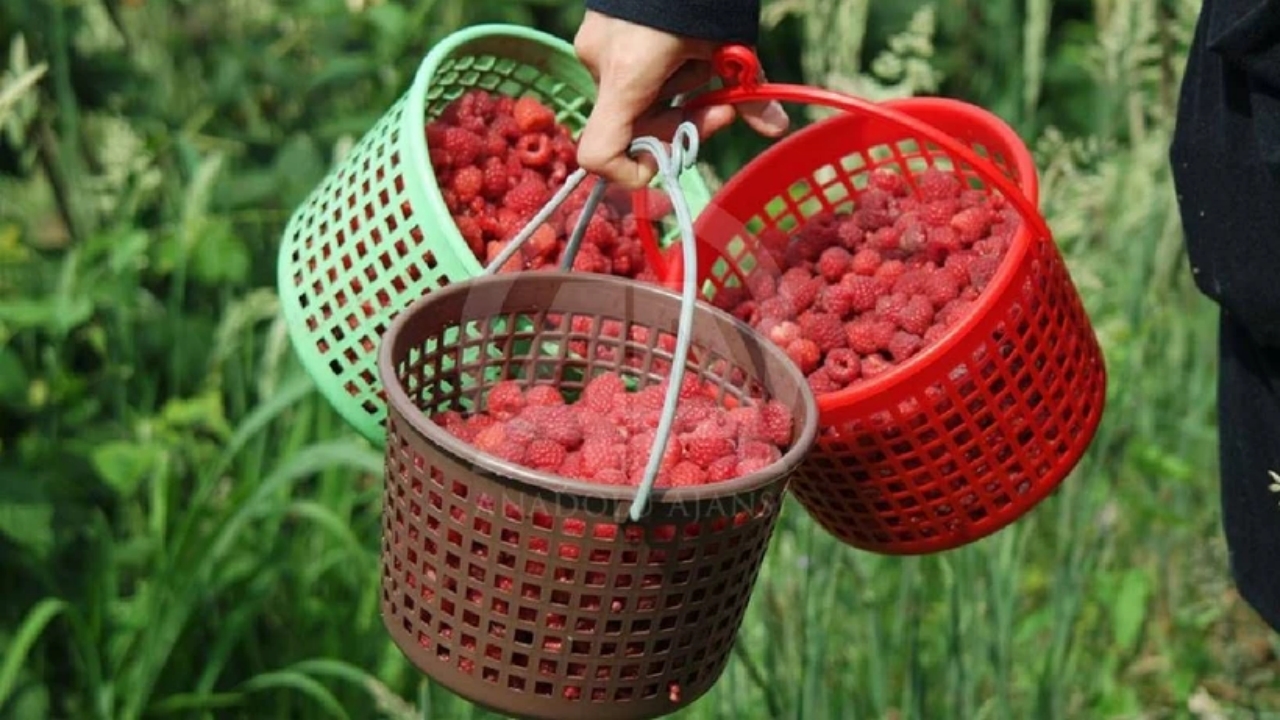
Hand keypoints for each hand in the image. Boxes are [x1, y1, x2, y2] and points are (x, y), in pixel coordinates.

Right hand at [572, 10, 789, 188]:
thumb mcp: (730, 46)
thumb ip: (747, 94)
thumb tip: (776, 128)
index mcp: (628, 77)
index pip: (600, 154)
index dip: (632, 173)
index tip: (671, 157)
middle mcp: (600, 65)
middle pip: (633, 128)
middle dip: (679, 124)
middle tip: (722, 103)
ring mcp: (594, 46)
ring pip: (634, 99)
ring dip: (674, 94)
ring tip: (703, 58)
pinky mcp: (598, 29)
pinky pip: (628, 71)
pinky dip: (659, 72)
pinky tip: (682, 46)